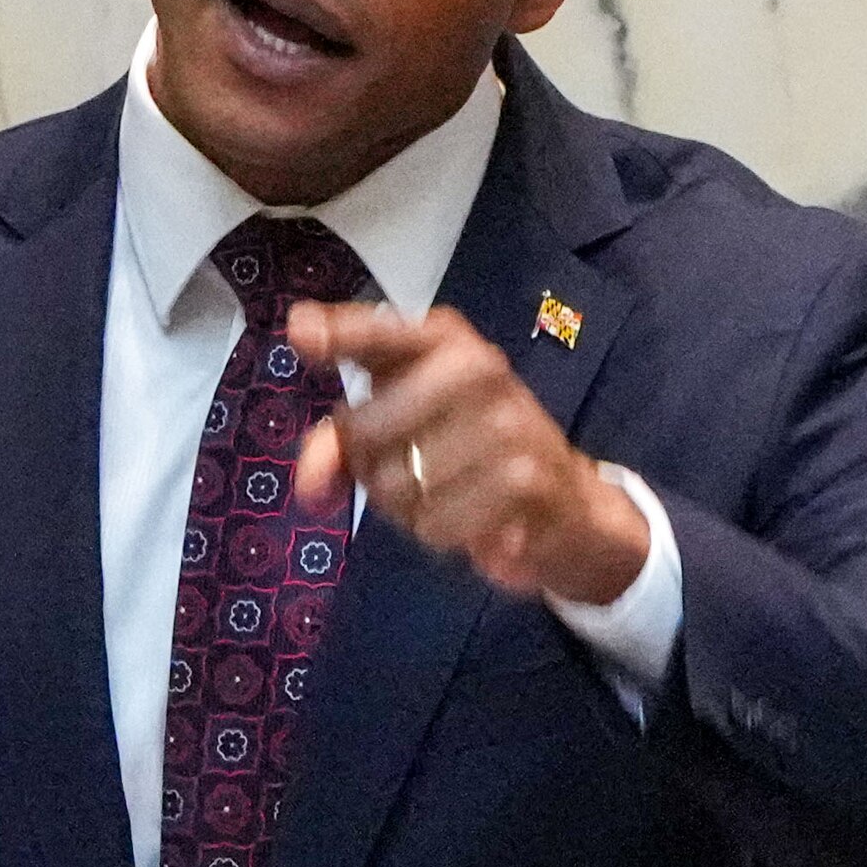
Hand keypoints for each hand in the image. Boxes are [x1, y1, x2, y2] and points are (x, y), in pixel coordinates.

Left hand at [283, 299, 648, 607]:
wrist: (566, 500)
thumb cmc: (468, 450)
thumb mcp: (403, 431)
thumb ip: (341, 445)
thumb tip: (309, 485)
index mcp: (445, 340)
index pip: (382, 332)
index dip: (340, 332)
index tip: (300, 331)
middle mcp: (480, 366)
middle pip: (366, 429)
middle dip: (367, 466)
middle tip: (403, 469)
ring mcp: (507, 420)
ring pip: (398, 485)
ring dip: (406, 509)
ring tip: (443, 494)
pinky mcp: (525, 478)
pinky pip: (437, 523)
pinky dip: (441, 534)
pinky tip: (469, 519)